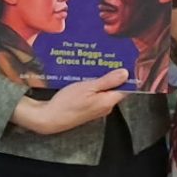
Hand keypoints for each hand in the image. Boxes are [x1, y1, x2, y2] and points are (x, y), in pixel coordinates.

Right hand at [11, 67, 130, 136]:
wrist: (49, 117)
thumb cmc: (67, 103)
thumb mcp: (88, 87)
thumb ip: (108, 81)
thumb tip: (126, 73)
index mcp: (109, 102)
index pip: (126, 88)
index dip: (126, 75)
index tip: (124, 61)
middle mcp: (105, 107)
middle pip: (115, 88)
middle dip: (113, 74)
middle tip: (109, 59)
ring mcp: (96, 108)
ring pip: (104, 90)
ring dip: (101, 78)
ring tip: (97, 64)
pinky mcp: (88, 108)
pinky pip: (96, 94)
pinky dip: (94, 85)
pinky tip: (88, 76)